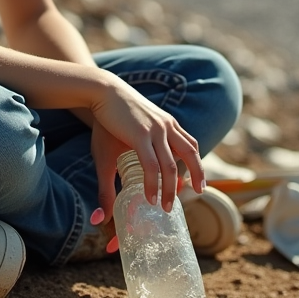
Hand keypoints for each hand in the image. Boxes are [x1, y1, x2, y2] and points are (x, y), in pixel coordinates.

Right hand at [88, 75, 205, 217]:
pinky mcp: (141, 135)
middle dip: (197, 175)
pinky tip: (151, 197)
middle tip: (198, 193)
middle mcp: (166, 126)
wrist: (101, 91)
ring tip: (166, 207)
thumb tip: (122, 181)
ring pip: (171, 165)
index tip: (192, 183)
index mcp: (167, 124)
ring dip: (170, 189)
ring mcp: (155, 130)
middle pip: (191, 153)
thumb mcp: (125, 140)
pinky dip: (153, 183)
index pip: (189, 145)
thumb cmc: (109, 118)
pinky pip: (152, 165)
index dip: (194, 165)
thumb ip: (132, 159)